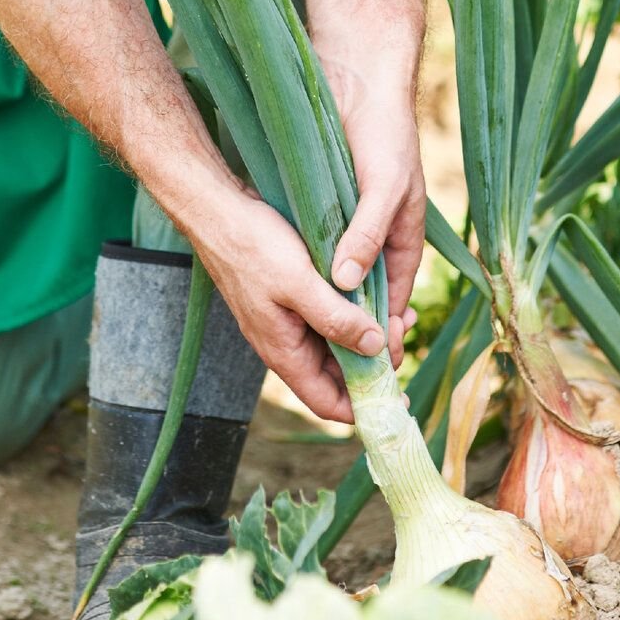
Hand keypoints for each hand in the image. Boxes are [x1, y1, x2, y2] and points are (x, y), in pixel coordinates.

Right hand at [186, 188, 387, 423]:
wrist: (219, 212)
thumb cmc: (253, 247)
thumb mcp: (299, 283)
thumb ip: (336, 319)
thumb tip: (375, 348)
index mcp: (285, 353)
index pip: (328, 403)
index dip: (363, 407)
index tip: (398, 395)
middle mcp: (288, 345)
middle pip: (339, 377)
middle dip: (375, 364)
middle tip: (400, 329)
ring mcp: (290, 323)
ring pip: (338, 346)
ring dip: (370, 337)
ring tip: (399, 313)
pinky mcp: (294, 301)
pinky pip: (331, 320)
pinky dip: (357, 315)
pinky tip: (377, 295)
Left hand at [320, 55, 426, 369]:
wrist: (357, 82)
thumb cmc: (383, 133)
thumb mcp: (383, 187)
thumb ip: (367, 234)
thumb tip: (347, 282)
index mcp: (404, 240)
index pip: (394, 301)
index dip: (381, 334)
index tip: (368, 368)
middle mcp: (377, 240)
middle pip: (366, 300)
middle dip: (353, 334)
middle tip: (333, 368)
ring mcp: (350, 229)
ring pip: (339, 283)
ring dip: (329, 311)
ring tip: (309, 344)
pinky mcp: (325, 215)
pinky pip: (318, 257)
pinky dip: (310, 279)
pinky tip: (291, 296)